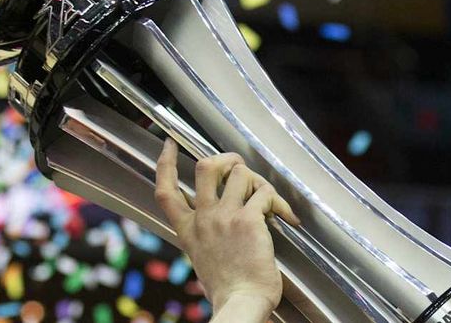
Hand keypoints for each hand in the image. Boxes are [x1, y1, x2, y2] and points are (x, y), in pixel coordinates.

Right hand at [155, 139, 301, 318]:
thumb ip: (207, 235)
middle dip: (227, 159)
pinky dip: (279, 202)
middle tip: (239, 167)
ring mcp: (224, 217)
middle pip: (205, 167)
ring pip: (240, 173)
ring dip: (258, 182)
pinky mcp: (248, 220)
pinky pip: (265, 193)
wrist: (240, 304)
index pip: (165, 189)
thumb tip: (222, 221)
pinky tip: (285, 217)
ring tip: (267, 201)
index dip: (165, 163)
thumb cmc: (229, 289)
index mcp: (188, 230)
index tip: (169, 146)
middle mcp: (203, 219)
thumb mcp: (203, 258)